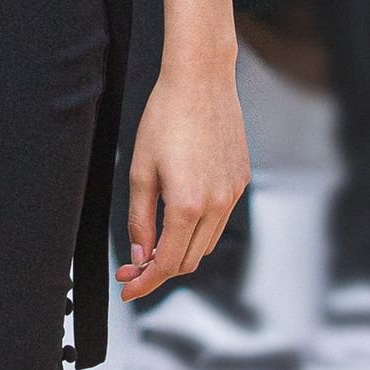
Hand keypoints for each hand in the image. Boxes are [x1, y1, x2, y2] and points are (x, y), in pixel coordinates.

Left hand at [119, 63, 250, 303]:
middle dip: (159, 271)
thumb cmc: (166, 117)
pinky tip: (178, 219)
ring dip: (180, 252)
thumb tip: (140, 254)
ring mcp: (232, 194)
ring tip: (153, 245)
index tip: (129, 288)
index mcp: (187, 204)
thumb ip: (139, 219)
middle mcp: (216, 204)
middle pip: (189, 261)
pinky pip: (219, 221)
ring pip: (206, 244)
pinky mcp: (240, 182)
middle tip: (133, 267)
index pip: (167, 263)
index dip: (145, 282)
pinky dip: (198, 231)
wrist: (201, 81)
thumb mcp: (140, 171)